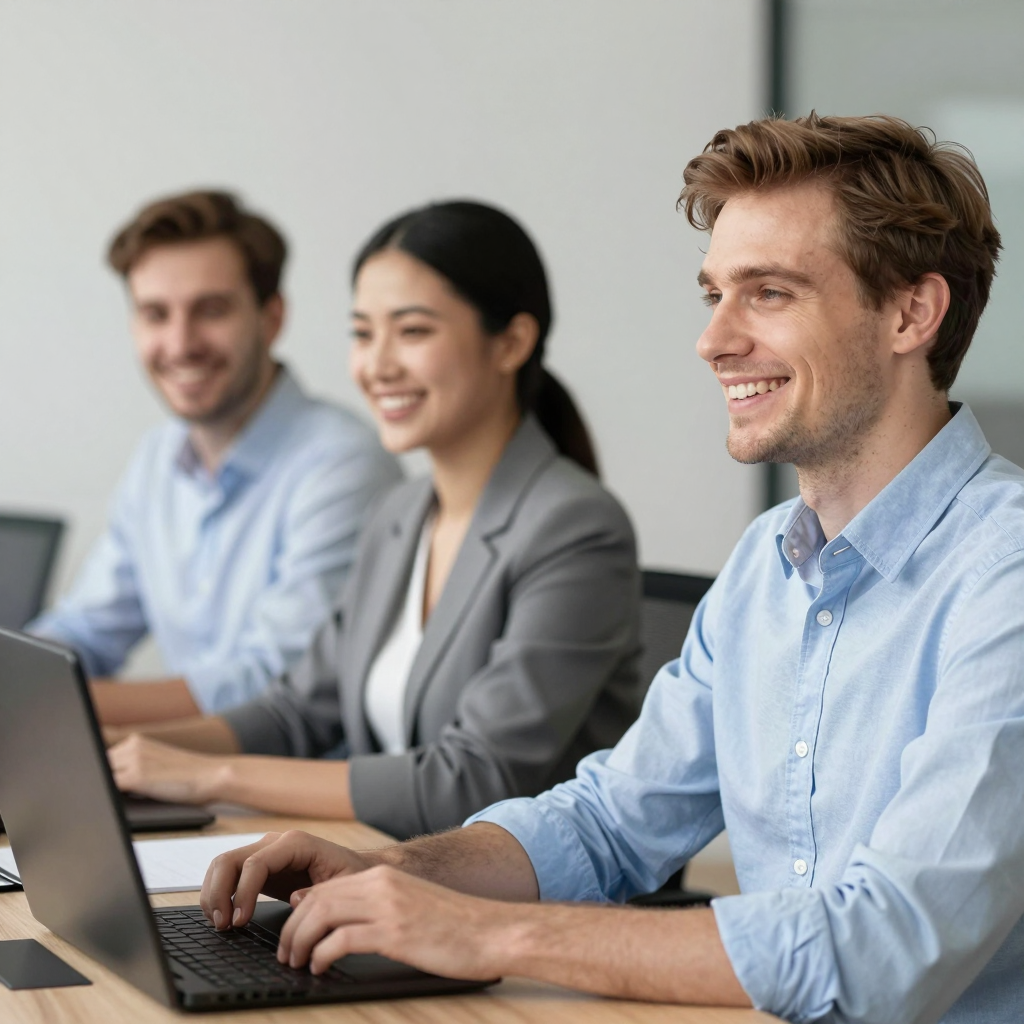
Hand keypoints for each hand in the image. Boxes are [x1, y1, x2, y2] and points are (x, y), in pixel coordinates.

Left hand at [107, 733, 224, 803]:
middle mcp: (132, 746)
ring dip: (104, 789)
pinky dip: (106, 797)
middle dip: (100, 782)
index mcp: (136, 741)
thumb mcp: (157, 764)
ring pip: (101, 777)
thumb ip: (133, 767)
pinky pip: (108, 788)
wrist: (212, 776)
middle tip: (108, 798)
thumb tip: (108, 785)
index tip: (100, 785)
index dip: (100, 776)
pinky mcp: (136, 777)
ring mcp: (133, 760)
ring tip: (118, 801)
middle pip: (99, 768)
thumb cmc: (189, 777)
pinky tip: (113, 806)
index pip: (102, 760)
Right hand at [201, 830, 374, 930]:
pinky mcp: (260, 866)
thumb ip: (320, 891)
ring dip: (214, 894)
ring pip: (222, 865)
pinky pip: (228, 874)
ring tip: (221, 924)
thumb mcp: (343, 885)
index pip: (256, 863)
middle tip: (223, 926)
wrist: (355, 869)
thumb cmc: (351, 875)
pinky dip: (218, 893)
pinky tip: (223, 917)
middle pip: (230, 860)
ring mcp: (264, 852)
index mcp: (296, 843)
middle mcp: (276, 843)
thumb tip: (295, 899)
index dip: (243, 893)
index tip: (240, 921)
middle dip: (219, 893)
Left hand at [278, 865, 507, 979]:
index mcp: (385, 876)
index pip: (325, 887)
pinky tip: (321, 968)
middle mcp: (382, 884)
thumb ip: (376, 905)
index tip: (290, 935)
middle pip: (317, 899)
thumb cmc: (454, 926)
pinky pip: (341, 940)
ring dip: (300, 941)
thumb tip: (340, 921)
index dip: (299, 912)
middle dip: (292, 928)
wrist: (492, 931)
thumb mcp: (409, 905)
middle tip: (286, 954)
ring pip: (322, 915)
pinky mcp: (395, 932)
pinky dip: (322, 955)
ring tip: (297, 962)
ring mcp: (388, 907)